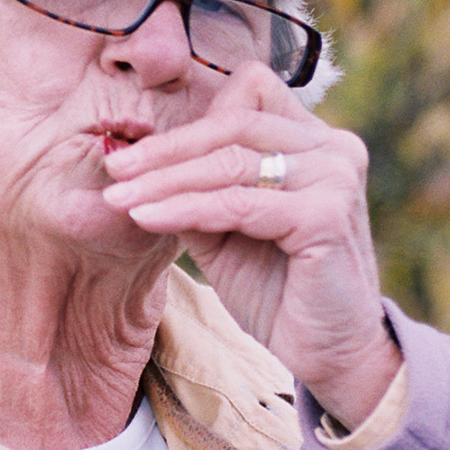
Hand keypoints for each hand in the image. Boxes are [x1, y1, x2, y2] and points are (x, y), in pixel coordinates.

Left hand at [100, 64, 397, 429]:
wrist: (329, 355)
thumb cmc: (279, 291)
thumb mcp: (227, 229)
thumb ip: (198, 189)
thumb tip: (136, 161)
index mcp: (316, 141)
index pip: (249, 94)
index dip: (191, 120)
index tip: (138, 152)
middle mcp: (334, 148)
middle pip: (234, 122)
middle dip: (167, 148)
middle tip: (114, 168)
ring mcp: (335, 177)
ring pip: (230, 162)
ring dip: (166, 179)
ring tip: (118, 197)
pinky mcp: (326, 215)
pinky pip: (237, 203)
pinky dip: (186, 208)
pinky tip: (146, 218)